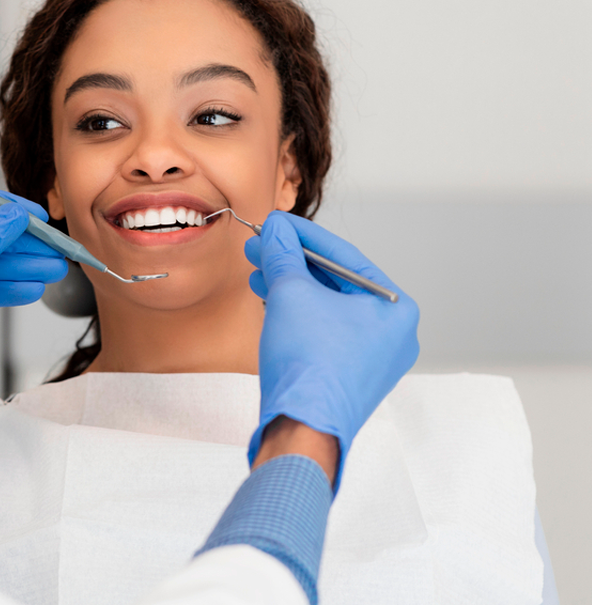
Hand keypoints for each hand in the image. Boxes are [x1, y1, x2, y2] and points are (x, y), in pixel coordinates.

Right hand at [243, 211, 419, 490]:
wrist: (302, 429)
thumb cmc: (309, 365)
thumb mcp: (290, 294)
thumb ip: (283, 255)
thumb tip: (274, 231)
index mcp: (395, 308)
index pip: (343, 257)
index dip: (302, 235)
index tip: (276, 223)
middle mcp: (393, 334)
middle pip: (335, 283)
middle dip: (292, 263)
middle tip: (260, 247)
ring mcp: (373, 358)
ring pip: (327, 309)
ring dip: (290, 288)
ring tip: (257, 273)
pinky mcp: (350, 376)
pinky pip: (325, 332)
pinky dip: (299, 315)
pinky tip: (271, 303)